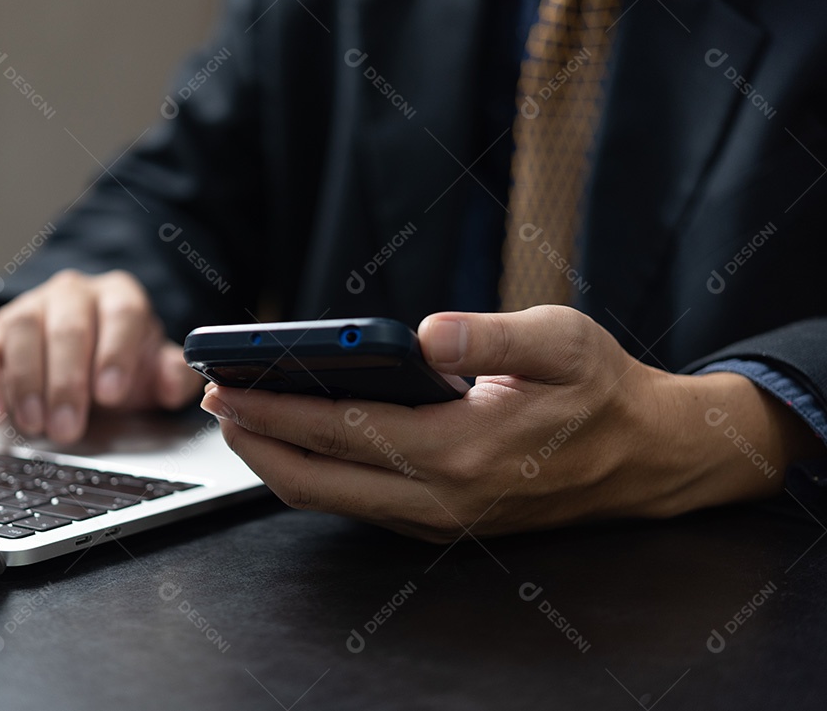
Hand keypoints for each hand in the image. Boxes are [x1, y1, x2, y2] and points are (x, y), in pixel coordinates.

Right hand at [0, 269, 203, 442]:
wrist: (83, 352)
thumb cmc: (121, 361)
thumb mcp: (154, 369)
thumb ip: (174, 376)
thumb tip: (172, 384)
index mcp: (120, 296)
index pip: (122, 314)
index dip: (116, 353)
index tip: (111, 393)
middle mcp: (74, 294)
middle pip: (69, 328)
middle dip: (67, 383)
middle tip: (68, 427)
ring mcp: (31, 307)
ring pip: (24, 332)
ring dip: (27, 383)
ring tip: (36, 424)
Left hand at [200, 306, 819, 541]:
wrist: (643, 457)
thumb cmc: (600, 392)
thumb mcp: (560, 342)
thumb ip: (491, 336)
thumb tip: (428, 333)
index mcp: (460, 450)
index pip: (341, 430)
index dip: (275, 407)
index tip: (224, 383)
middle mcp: (439, 499)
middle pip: (316, 479)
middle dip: (256, 440)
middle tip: (213, 401)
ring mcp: (437, 520)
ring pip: (330, 500)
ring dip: (278, 461)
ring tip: (241, 418)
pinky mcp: (439, 523)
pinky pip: (355, 503)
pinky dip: (314, 474)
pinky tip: (297, 441)